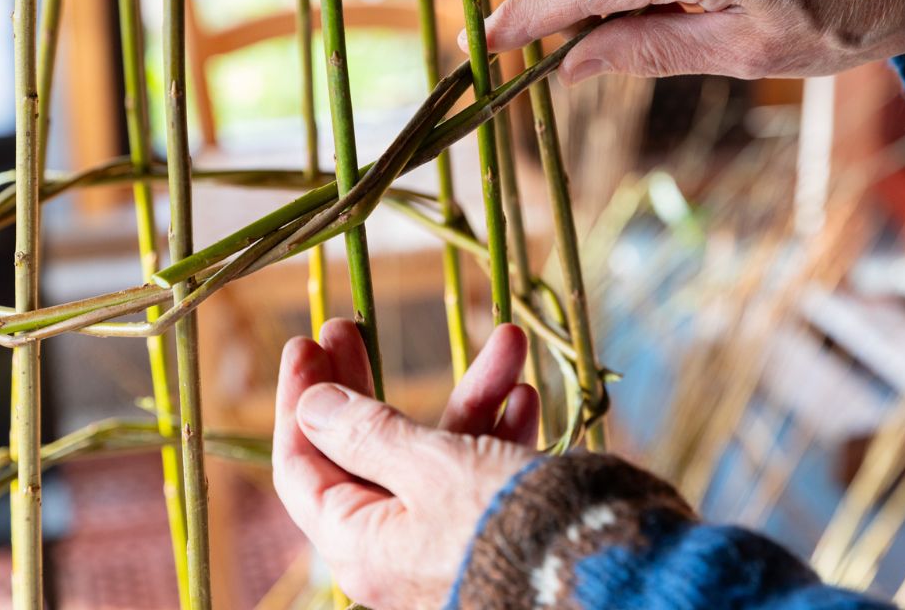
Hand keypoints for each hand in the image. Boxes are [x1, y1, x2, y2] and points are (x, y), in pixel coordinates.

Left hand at [272, 320, 539, 609]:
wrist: (604, 578)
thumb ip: (368, 433)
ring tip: (507, 339)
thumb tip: (311, 405)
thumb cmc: (505, 526)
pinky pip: (482, 472)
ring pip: (436, 452)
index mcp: (359, 543)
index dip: (299, 399)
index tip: (305, 341)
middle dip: (364, 382)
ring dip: (470, 393)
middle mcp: (394, 547)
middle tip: (350, 326)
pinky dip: (499, 429)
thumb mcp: (431, 467)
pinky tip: (525, 393)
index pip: (301, 466)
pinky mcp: (491, 531)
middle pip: (361, 451)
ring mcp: (444, 539)